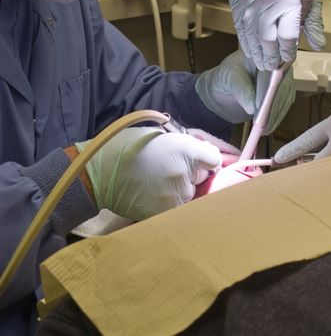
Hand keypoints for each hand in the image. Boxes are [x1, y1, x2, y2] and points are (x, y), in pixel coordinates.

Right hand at [75, 128, 221, 220]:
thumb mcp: (159, 134)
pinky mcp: (166, 212)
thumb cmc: (128, 147)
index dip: (207, 159)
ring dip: (178, 191)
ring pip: (188, 195)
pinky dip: (168, 204)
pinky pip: (176, 209)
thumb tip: (207, 154)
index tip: (200, 161)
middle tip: (165, 169)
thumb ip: (185, 143)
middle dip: (189, 174)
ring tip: (155, 184)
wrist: (100, 171)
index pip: (213, 158)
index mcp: (183, 148)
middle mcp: (184, 172)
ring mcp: (175, 195)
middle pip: (200, 178)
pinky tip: (152, 195)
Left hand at [196, 50, 294, 134]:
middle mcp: (278, 65)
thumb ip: (240, 90)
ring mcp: (282, 80)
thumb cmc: (226, 77)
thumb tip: (253, 107)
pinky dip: (276, 118)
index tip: (259, 108)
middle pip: (281, 87)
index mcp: (265, 54)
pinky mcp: (283, 93)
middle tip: (262, 124)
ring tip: (263, 129)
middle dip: (272, 107)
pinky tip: (267, 128)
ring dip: (275, 116)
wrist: (226, 86)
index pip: (271, 73)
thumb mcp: (228, 78)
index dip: (267, 91)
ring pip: (284, 98)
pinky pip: (283, 106)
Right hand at [229, 0, 325, 70]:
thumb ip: (312, 19)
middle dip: (271, 57)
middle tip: (273, 66)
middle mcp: (267, 2)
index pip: (287, 38)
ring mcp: (248, 1)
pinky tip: (251, 48)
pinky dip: (245, 40)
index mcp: (288, 0)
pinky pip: (240, 26)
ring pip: (251, 36)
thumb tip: (318, 44)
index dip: (287, 53)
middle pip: (268, 41)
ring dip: (257, 52)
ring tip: (262, 62)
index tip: (288, 59)